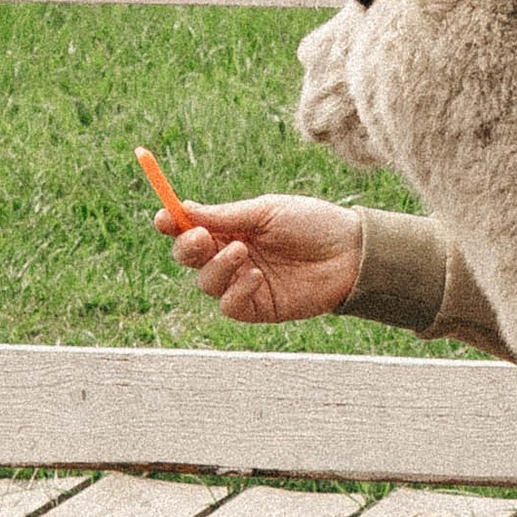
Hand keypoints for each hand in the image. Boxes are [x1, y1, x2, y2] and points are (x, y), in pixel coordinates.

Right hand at [160, 192, 364, 326]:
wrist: (351, 252)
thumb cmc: (312, 223)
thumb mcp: (267, 212)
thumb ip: (226, 216)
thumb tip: (183, 210)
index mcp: (231, 228)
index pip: (190, 228)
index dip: (172, 224)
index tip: (165, 218)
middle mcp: (231, 255)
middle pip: (189, 257)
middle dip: (188, 247)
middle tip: (201, 237)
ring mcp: (242, 283)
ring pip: (205, 282)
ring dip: (218, 267)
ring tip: (243, 251)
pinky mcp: (257, 307)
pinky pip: (229, 306)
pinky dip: (236, 291)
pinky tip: (257, 277)